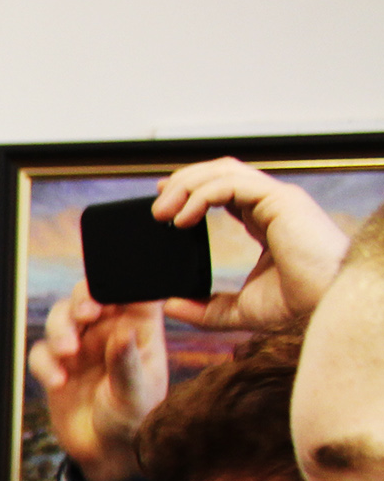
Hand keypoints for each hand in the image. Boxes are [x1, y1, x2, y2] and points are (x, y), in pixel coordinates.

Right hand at [28, 285, 167, 480]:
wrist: (107, 453)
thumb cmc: (134, 422)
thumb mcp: (137, 394)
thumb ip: (128, 363)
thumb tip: (123, 332)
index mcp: (139, 331)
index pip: (131, 293)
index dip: (118, 285)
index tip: (109, 296)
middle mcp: (108, 333)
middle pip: (89, 296)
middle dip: (81, 300)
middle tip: (84, 315)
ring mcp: (81, 348)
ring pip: (61, 318)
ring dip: (59, 329)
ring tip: (68, 353)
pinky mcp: (57, 365)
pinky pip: (42, 352)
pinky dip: (45, 364)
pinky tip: (57, 383)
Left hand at [151, 157, 351, 332]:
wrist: (325, 302)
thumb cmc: (296, 303)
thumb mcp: (239, 310)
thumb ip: (205, 309)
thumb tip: (170, 306)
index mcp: (264, 220)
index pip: (224, 190)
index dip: (192, 190)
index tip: (163, 205)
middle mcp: (270, 203)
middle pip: (221, 172)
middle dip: (183, 183)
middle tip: (155, 209)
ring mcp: (277, 198)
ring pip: (224, 170)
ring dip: (187, 185)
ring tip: (161, 213)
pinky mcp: (280, 199)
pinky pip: (232, 184)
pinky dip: (202, 195)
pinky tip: (183, 218)